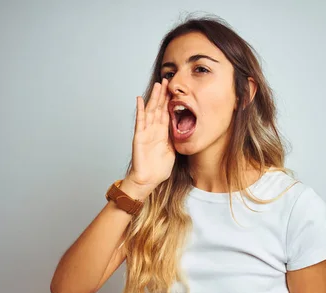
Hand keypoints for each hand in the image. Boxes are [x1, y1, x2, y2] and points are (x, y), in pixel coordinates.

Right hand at [126, 78, 174, 195]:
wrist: (148, 180)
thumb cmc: (159, 169)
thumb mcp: (173, 151)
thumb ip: (176, 140)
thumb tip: (185, 132)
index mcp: (163, 133)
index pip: (167, 113)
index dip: (170, 101)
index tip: (175, 90)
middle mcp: (154, 130)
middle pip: (159, 108)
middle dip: (163, 94)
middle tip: (167, 80)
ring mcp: (146, 132)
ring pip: (150, 110)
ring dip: (154, 97)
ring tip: (157, 85)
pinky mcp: (139, 136)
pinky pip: (140, 120)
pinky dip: (140, 109)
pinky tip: (140, 99)